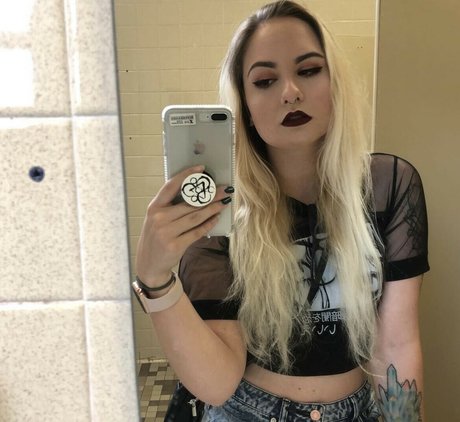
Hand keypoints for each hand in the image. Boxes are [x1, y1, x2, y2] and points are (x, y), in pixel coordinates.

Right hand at [135, 165, 232, 287]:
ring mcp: (167, 232)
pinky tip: (216, 218)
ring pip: (196, 216)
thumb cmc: (156, 238)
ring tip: (223, 203)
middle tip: (225, 190)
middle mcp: (159, 218)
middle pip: (189, 203)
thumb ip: (170, 207)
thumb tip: (196, 193)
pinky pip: (197, 231)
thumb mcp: (156, 219)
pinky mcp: (176, 245)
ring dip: (213, 209)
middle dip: (210, 195)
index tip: (201, 169)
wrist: (149, 265)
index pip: (171, 186)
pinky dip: (208, 224)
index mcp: (154, 207)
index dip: (187, 175)